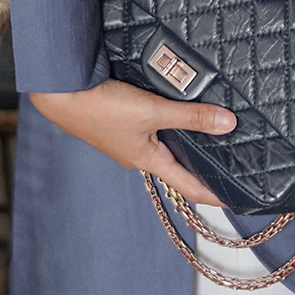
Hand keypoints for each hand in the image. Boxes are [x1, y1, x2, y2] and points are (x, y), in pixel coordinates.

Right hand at [29, 79, 232, 205]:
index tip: (233, 201)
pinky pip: (148, 128)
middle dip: (198, 167)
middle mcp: (136, 155)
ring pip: (161, 144)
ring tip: (203, 137)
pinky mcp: (117, 123)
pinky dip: (164, 124)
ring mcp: (125, 140)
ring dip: (181, 142)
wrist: (61, 93)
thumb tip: (227, 124)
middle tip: (224, 165)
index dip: (212, 194)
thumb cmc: (99, 108)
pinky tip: (170, 112)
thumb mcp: (152, 111)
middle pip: (175, 166)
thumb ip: (190, 116)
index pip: (188, 186)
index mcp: (147, 160)